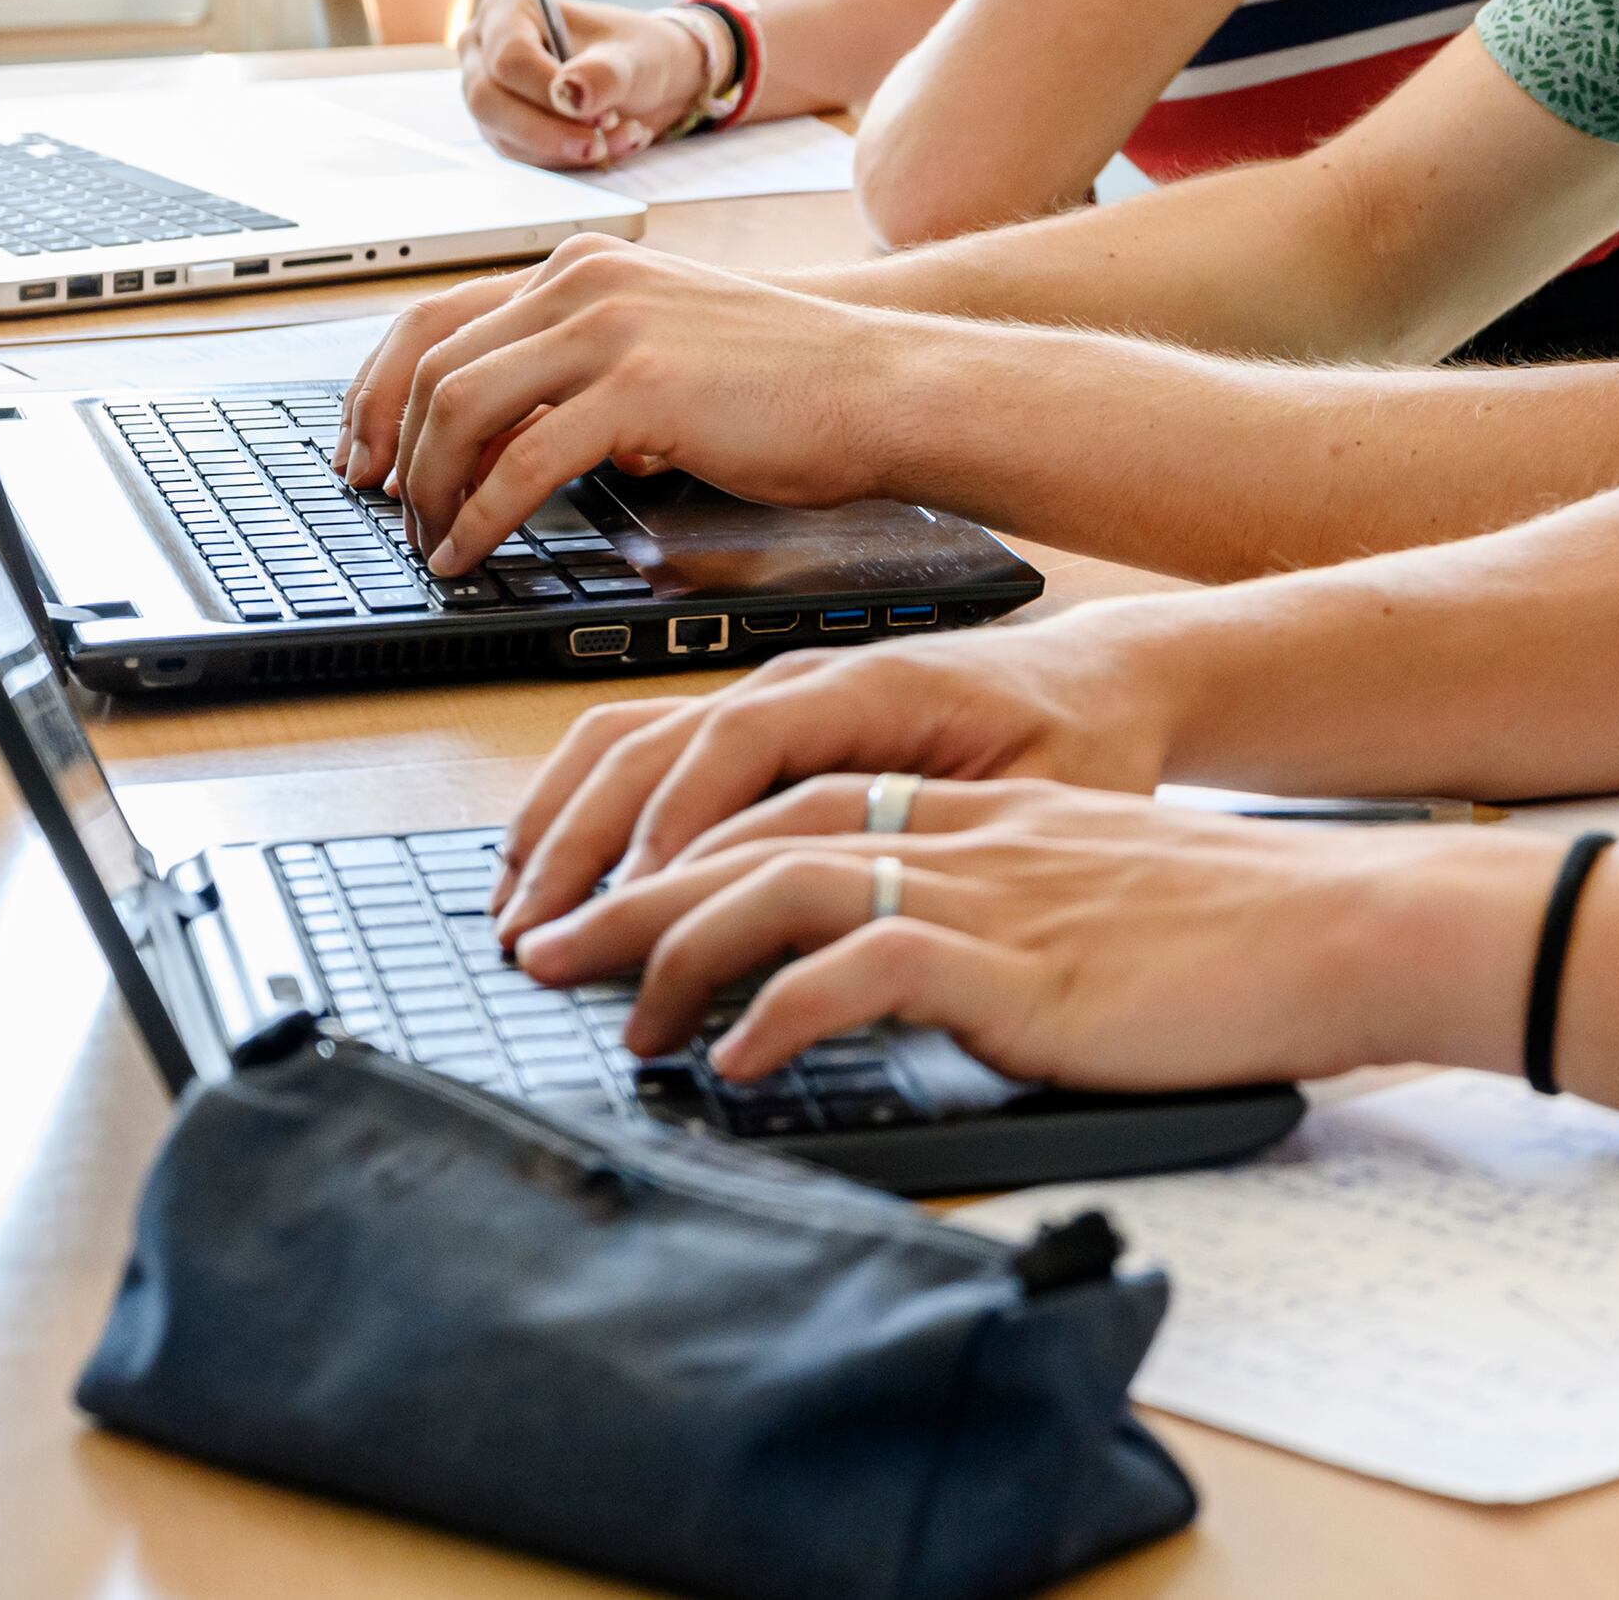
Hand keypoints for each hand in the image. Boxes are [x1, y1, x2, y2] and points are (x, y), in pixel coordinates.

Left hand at [333, 235, 912, 567]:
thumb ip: (574, 373)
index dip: (376, 391)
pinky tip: (472, 550)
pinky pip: (522, 461)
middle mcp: (585, 281)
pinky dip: (480, 516)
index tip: (361, 452)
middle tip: (385, 506)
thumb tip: (489, 441)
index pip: (433, 314)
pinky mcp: (641, 388)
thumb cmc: (788, 382)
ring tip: (434, 537)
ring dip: (429, 486)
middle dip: (390, 445)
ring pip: (459, 406)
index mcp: (584, 266)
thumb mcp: (659, 351)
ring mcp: (612, 328)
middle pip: (430, 361)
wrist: (883, 385)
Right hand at [461, 0, 713, 168]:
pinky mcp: (500, 128)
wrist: (647, 79)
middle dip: (549, 131)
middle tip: (599, 142)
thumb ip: (604, 73)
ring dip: (563, 149)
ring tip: (620, 137)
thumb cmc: (636, 54)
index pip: (509, 58)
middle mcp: (483, 51)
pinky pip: (520, 156)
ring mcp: (487, 93)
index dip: (548, 91)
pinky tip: (606, 146)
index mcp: (507, 12)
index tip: (599, 113)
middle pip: (489, 101)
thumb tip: (569, 93)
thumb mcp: (634, 58)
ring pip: (504, 136)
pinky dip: (565, 160)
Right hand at [491, 613, 1181, 937]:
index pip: (740, 742)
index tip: (635, 901)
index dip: (678, 822)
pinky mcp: (756, 725)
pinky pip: (640, 749)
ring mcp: (768, 695)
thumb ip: (960, 839)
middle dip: (581, 841)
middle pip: (654, 745)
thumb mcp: (1048, 794)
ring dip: (560, 825)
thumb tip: (876, 906)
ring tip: (514, 912)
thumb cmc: (1082, 741)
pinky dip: (581, 805)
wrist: (1104, 684)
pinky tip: (553, 870)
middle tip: (531, 936)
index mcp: (870, 687)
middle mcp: (800, 682)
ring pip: (627, 743)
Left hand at [510, 776, 1552, 1088]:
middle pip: (753, 829)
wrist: (1347, 923)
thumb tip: (898, 986)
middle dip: (630, 893)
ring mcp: (989, 889)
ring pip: (783, 881)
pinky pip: (868, 964)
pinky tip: (741, 1060)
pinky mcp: (1022, 958)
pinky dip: (785, 1007)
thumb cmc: (1234, 935)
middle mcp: (965, 832)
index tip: (601, 902)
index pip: (787, 798)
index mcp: (976, 812)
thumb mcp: (1089, 907)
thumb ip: (993, 926)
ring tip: (622, 1017)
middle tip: (544, 954)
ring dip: (679, 950)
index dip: (678, 843)